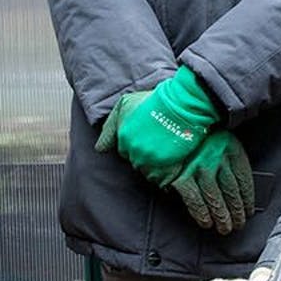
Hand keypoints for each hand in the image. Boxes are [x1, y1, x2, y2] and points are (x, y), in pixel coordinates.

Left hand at [107, 67, 220, 184]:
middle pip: (135, 161)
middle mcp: (132, 150)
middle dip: (143, 154)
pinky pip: (160, 180)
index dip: (134, 144)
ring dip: (154, 164)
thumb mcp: (125, 105)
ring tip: (165, 150)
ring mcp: (148, 160)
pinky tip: (171, 161)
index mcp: (123, 136)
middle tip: (158, 141)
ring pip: (147, 171)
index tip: (145, 138)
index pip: (123, 151)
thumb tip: (100, 149)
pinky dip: (165, 174)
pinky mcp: (164, 168)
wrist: (180, 104)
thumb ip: (110, 127)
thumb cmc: (154, 101)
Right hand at [167, 131, 254, 233]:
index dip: (248, 198)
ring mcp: (200, 168)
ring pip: (216, 198)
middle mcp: (218, 159)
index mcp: (230, 148)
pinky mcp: (182, 176)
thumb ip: (228, 157)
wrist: (168, 120)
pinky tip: (206, 222)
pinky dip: (202, 213)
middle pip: (232, 191)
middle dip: (236, 211)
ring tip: (224, 228)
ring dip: (221, 216)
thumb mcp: (219, 136)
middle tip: (238, 224)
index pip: (244, 179)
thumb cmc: (194, 130)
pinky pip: (195, 200)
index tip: (249, 210)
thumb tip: (237, 184)